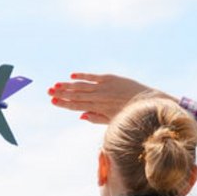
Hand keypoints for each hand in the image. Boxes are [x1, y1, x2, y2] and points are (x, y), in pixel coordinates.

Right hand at [47, 73, 174, 123]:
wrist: (148, 102)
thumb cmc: (130, 114)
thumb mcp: (113, 120)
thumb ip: (97, 118)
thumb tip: (80, 116)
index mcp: (100, 109)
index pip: (78, 106)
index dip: (64, 104)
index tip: (53, 101)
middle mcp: (100, 97)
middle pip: (77, 95)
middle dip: (62, 93)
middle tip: (48, 92)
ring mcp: (104, 86)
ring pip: (82, 85)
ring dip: (68, 85)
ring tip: (56, 84)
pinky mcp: (110, 78)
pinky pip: (93, 76)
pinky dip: (82, 75)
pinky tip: (72, 75)